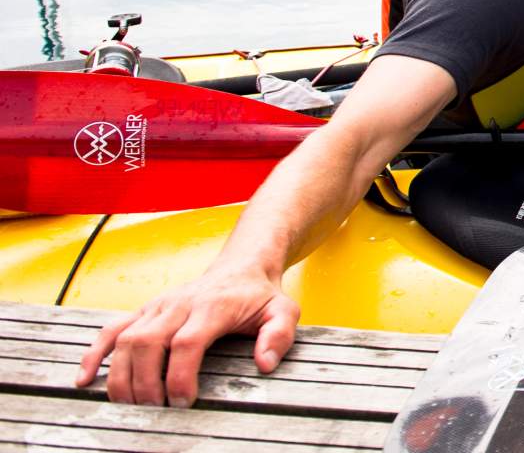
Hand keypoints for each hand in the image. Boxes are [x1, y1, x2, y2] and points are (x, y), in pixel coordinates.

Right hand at [74, 264, 299, 406]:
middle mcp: (178, 304)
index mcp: (211, 307)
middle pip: (148, 343)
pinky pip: (110, 330)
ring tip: (130, 406)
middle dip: (146, 382)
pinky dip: (93, 354)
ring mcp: (156, 307)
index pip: (186, 343)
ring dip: (120, 376)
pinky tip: (85, 379)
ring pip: (124, 339)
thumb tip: (264, 364)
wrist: (241, 267)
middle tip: (154, 411)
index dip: (179, 376)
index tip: (182, 402)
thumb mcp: (284, 311)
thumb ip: (279, 335)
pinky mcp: (143, 311)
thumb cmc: (259, 295)